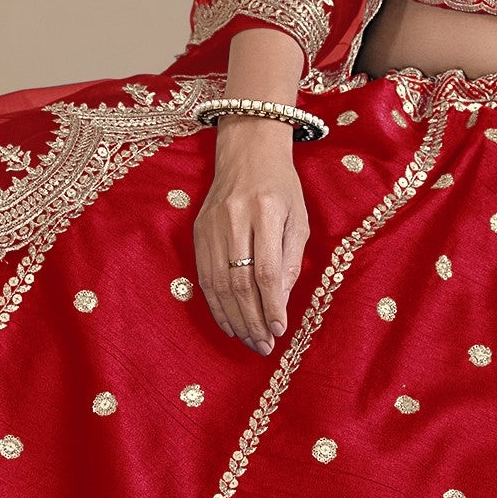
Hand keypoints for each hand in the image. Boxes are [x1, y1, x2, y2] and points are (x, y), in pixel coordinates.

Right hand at [194, 119, 308, 355]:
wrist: (247, 151)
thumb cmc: (282, 187)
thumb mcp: (299, 218)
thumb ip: (290, 260)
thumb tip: (280, 303)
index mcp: (267, 211)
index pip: (267, 270)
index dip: (272, 304)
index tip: (280, 330)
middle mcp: (235, 218)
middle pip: (240, 282)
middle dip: (253, 320)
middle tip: (264, 345)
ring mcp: (211, 225)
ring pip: (218, 284)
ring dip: (234, 318)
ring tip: (249, 340)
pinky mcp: (198, 231)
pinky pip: (204, 276)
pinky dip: (216, 304)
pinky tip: (229, 322)